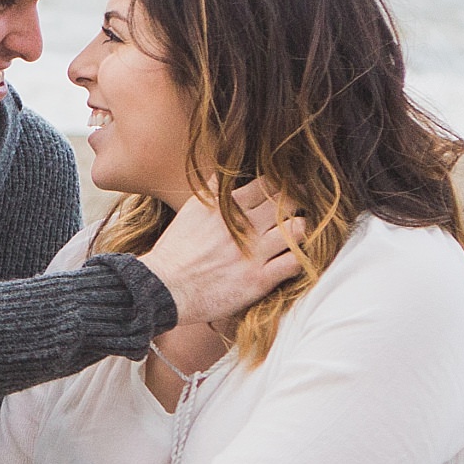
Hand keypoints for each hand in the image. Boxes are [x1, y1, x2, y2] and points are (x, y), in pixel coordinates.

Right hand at [139, 179, 303, 325]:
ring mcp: (252, 253)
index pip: (267, 184)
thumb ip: (211, 192)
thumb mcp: (190, 212)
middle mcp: (242, 226)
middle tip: (299, 210)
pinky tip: (293, 260)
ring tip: (297, 236)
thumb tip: (223, 174)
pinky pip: (294, 263)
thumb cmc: (175, 252)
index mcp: (226, 207)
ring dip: (301, 231)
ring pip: (297, 229)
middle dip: (298, 204)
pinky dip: (299, 259)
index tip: (288, 192)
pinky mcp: (257, 280)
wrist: (163, 288)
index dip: (282, 186)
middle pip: (288, 202)